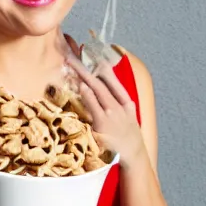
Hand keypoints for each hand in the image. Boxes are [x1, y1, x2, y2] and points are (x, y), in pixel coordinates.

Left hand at [63, 34, 147, 171]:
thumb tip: (99, 88)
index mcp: (126, 102)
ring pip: (96, 89)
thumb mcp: (127, 117)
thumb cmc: (126, 136)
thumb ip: (116, 102)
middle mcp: (119, 105)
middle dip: (85, 66)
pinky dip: (87, 94)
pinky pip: (94, 105)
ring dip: (83, 75)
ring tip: (71, 63)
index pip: (112, 78)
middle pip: (100, 80)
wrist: (134, 156)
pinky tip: (80, 85)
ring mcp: (111, 114)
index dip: (100, 63)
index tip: (89, 50)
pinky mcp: (102, 124)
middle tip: (71, 53)